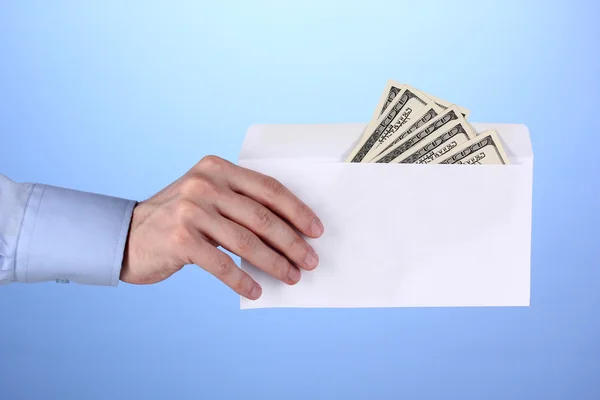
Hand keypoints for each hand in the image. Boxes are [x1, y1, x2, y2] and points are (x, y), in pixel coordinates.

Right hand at [120, 155, 323, 299]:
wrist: (127, 235)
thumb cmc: (178, 218)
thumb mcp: (207, 197)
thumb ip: (240, 203)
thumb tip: (288, 233)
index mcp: (217, 168)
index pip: (268, 189)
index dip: (296, 211)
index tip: (315, 231)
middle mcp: (204, 184)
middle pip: (262, 217)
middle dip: (292, 242)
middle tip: (309, 260)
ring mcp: (191, 210)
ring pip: (247, 242)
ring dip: (274, 264)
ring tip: (291, 277)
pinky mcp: (180, 239)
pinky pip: (222, 264)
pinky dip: (242, 280)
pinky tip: (255, 290)